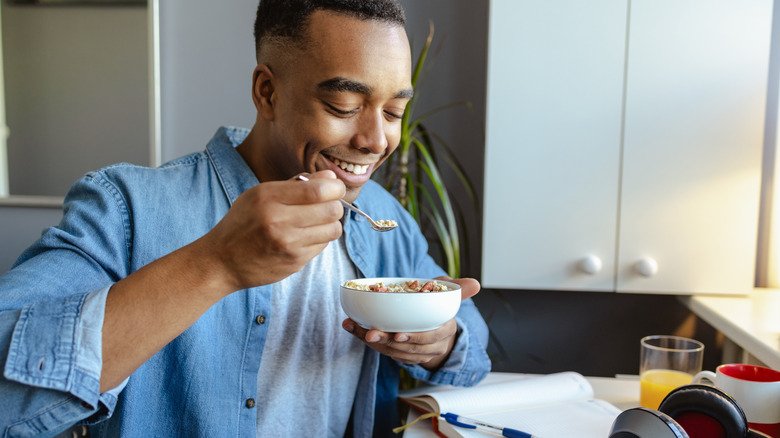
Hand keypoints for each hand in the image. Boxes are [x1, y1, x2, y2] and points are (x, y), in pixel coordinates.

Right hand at [199, 170, 344, 292]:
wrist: (221, 261)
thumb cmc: (242, 223)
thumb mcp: (260, 194)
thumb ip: (295, 184)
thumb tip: (329, 177)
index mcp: (268, 197)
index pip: (318, 190)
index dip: (335, 187)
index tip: (334, 188)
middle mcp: (278, 221)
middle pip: (331, 210)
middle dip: (335, 205)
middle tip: (327, 205)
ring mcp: (288, 244)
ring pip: (333, 230)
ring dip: (331, 224)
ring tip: (318, 222)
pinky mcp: (294, 262)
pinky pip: (323, 246)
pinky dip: (320, 239)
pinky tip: (305, 237)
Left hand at [342, 277, 480, 369]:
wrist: (437, 329)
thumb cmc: (440, 307)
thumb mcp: (449, 294)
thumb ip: (458, 288)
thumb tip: (476, 283)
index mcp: (444, 330)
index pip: (431, 337)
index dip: (415, 338)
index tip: (399, 334)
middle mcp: (431, 345)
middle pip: (408, 348)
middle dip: (387, 341)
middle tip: (370, 333)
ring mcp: (415, 352)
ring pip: (393, 352)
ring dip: (373, 342)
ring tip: (357, 329)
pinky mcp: (400, 354)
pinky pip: (383, 352)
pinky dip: (366, 341)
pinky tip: (353, 328)